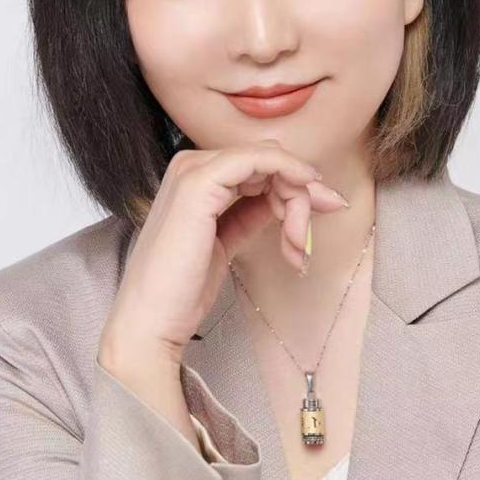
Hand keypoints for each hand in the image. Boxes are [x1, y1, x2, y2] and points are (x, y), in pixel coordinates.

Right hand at [100, 140, 349, 368]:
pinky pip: (259, 160)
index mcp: (194, 179)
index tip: (328, 208)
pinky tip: (304, 200)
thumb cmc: (182, 290)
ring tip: (296, 248)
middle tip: (309, 240)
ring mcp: (192, 171)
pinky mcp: (199, 183)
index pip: (259, 165)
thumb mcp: (227, 241)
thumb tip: (290, 197)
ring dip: (296, 201)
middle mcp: (190, 166)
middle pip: (269, 161)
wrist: (151, 320)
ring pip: (269, 161)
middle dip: (302, 195)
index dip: (297, 185)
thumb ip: (252, 213)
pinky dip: (289, 174)